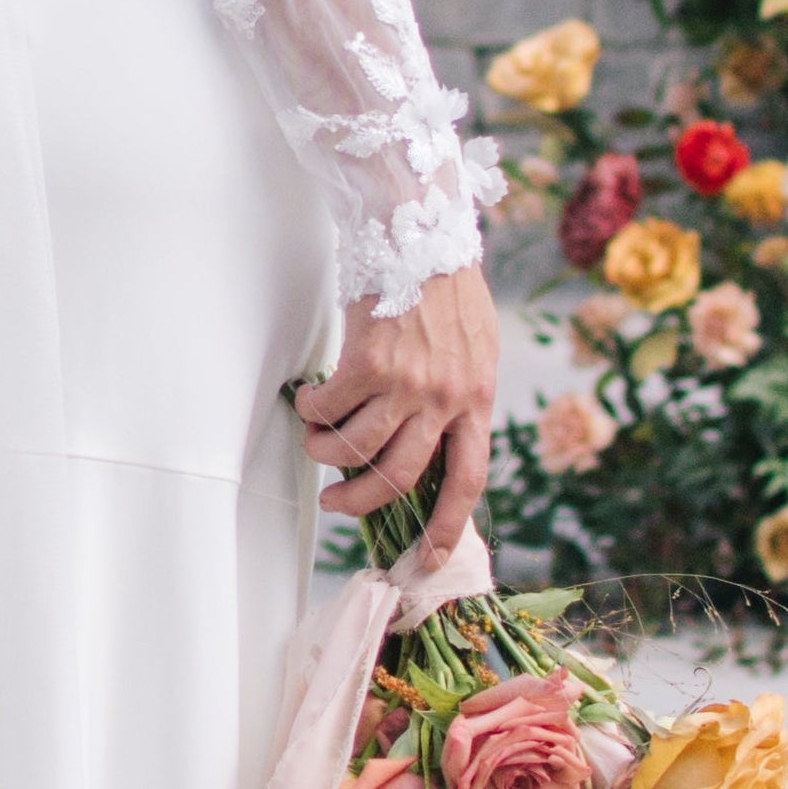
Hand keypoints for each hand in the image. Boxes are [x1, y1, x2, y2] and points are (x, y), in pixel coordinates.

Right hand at [291, 267, 501, 567]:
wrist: (421, 231)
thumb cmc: (447, 284)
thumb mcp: (476, 345)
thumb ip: (463, 390)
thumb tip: (441, 431)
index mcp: (478, 398)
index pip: (468, 479)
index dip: (446, 524)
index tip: (427, 557)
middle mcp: (446, 397)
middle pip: (402, 476)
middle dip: (363, 500)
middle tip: (337, 503)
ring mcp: (407, 382)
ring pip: (358, 447)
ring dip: (327, 454)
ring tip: (315, 444)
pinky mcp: (369, 362)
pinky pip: (331, 408)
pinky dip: (313, 412)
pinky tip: (309, 401)